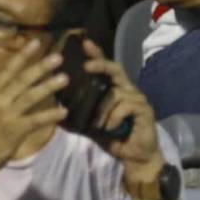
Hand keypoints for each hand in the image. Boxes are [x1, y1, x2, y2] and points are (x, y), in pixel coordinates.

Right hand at [0, 40, 68, 173]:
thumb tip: (15, 82)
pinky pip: (36, 120)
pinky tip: (64, 111)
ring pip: (30, 96)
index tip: (35, 43)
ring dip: (48, 86)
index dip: (22, 55)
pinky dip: (50, 115)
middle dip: (40, 67)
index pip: (7, 69)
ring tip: (64, 78)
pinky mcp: (14, 130)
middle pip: (22, 79)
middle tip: (57, 57)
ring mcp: (5, 114)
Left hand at [82, 39, 165, 183]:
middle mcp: (126, 88)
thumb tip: (54, 102)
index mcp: (112, 88)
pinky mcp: (145, 110)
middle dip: (100, 64)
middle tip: (87, 65)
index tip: (84, 42)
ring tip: (98, 124)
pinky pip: (125, 106)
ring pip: (116, 92)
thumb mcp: (88, 122)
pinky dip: (113, 117)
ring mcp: (137, 98)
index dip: (96, 53)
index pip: (104, 66)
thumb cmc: (110, 136)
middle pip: (115, 68)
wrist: (133, 156)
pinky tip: (110, 128)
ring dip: (103, 109)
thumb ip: (76, 110)